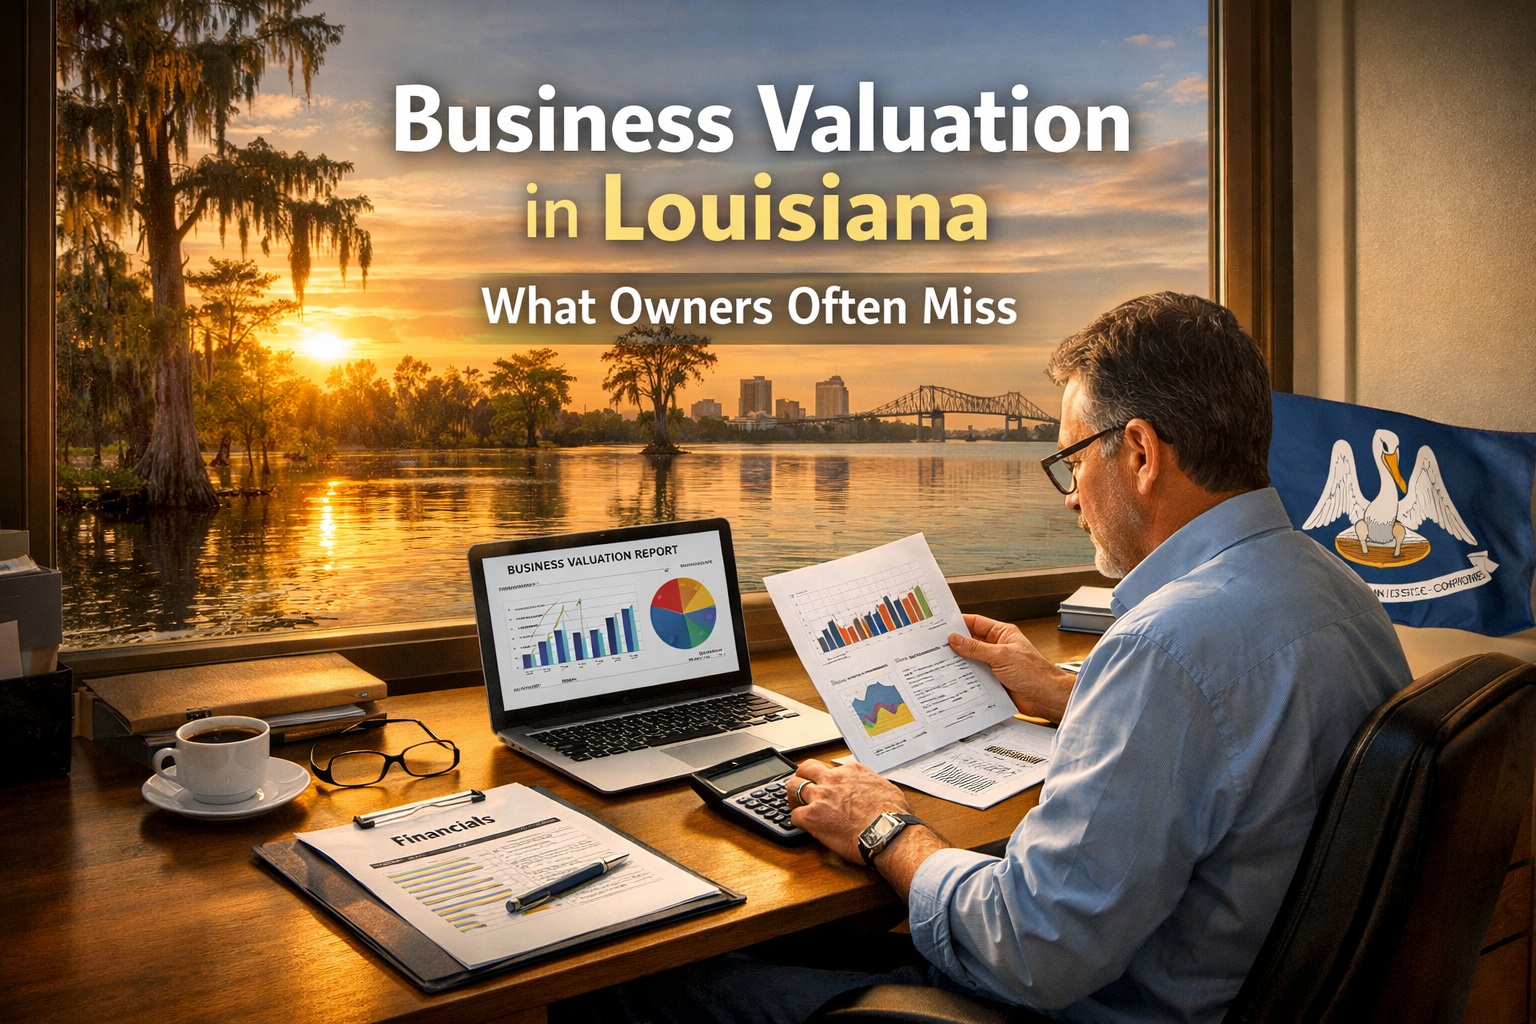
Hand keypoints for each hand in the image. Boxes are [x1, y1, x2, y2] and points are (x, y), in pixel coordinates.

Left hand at [784, 758, 914, 863]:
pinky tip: (804, 826)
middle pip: (806, 769)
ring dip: (793, 796)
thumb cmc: (892, 815)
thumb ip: (873, 784)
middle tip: (802, 789)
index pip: (831, 768)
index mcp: (852, 771)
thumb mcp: (886, 788)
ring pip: (793, 787)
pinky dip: (797, 821)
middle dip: (802, 777)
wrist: (887, 832)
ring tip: (796, 805)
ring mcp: (821, 796)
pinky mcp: (812, 816)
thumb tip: (874, 791)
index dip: (827, 778)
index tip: (828, 786)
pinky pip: (794, 815)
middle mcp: (833, 779)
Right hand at [948, 613, 1075, 722]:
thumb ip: (976, 648)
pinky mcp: (993, 681)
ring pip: (970, 661)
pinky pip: (974, 677)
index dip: (958, 623)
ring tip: (939, 663)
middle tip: (934, 647)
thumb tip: (955, 639)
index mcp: (1001, 634)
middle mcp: (997, 648)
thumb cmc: (1033, 673)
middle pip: (970, 642)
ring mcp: (994, 665)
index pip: (975, 623)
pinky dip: (964, 679)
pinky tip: (952, 680)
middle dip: (954, 645)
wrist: (1046, 697)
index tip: (940, 626)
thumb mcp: (1001, 656)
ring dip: (958, 663)